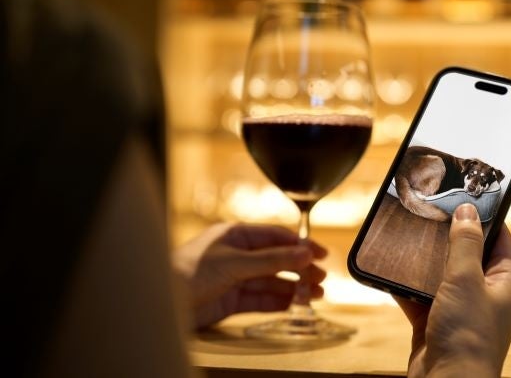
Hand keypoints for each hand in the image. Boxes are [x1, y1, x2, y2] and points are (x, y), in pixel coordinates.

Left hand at [172, 222, 326, 329]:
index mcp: (237, 234)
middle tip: (321, 278)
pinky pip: (260, 299)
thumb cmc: (188, 271)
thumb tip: (304, 254)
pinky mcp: (230, 300)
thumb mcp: (235, 262)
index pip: (276, 236)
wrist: (159, 303)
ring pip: (271, 281)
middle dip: (300, 269)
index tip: (321, 254)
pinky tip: (294, 304)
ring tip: (315, 295)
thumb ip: (272, 260)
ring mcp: (234, 278)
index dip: (300, 245)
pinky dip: (278, 302)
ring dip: (293, 287)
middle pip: (277, 260)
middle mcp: (237, 254)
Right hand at [395, 203, 510, 377]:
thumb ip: (465, 243)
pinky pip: (420, 297)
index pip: (499, 238)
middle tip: (429, 212)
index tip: (466, 195)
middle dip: (447, 236)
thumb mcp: (466, 279)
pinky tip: (390, 271)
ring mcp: (461, 310)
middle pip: (467, 255)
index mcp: (506, 282)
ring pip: (441, 275)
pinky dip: (405, 287)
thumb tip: (468, 211)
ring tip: (408, 236)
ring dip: (424, 261)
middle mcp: (487, 295)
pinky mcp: (436, 324)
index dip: (484, 216)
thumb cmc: (468, 336)